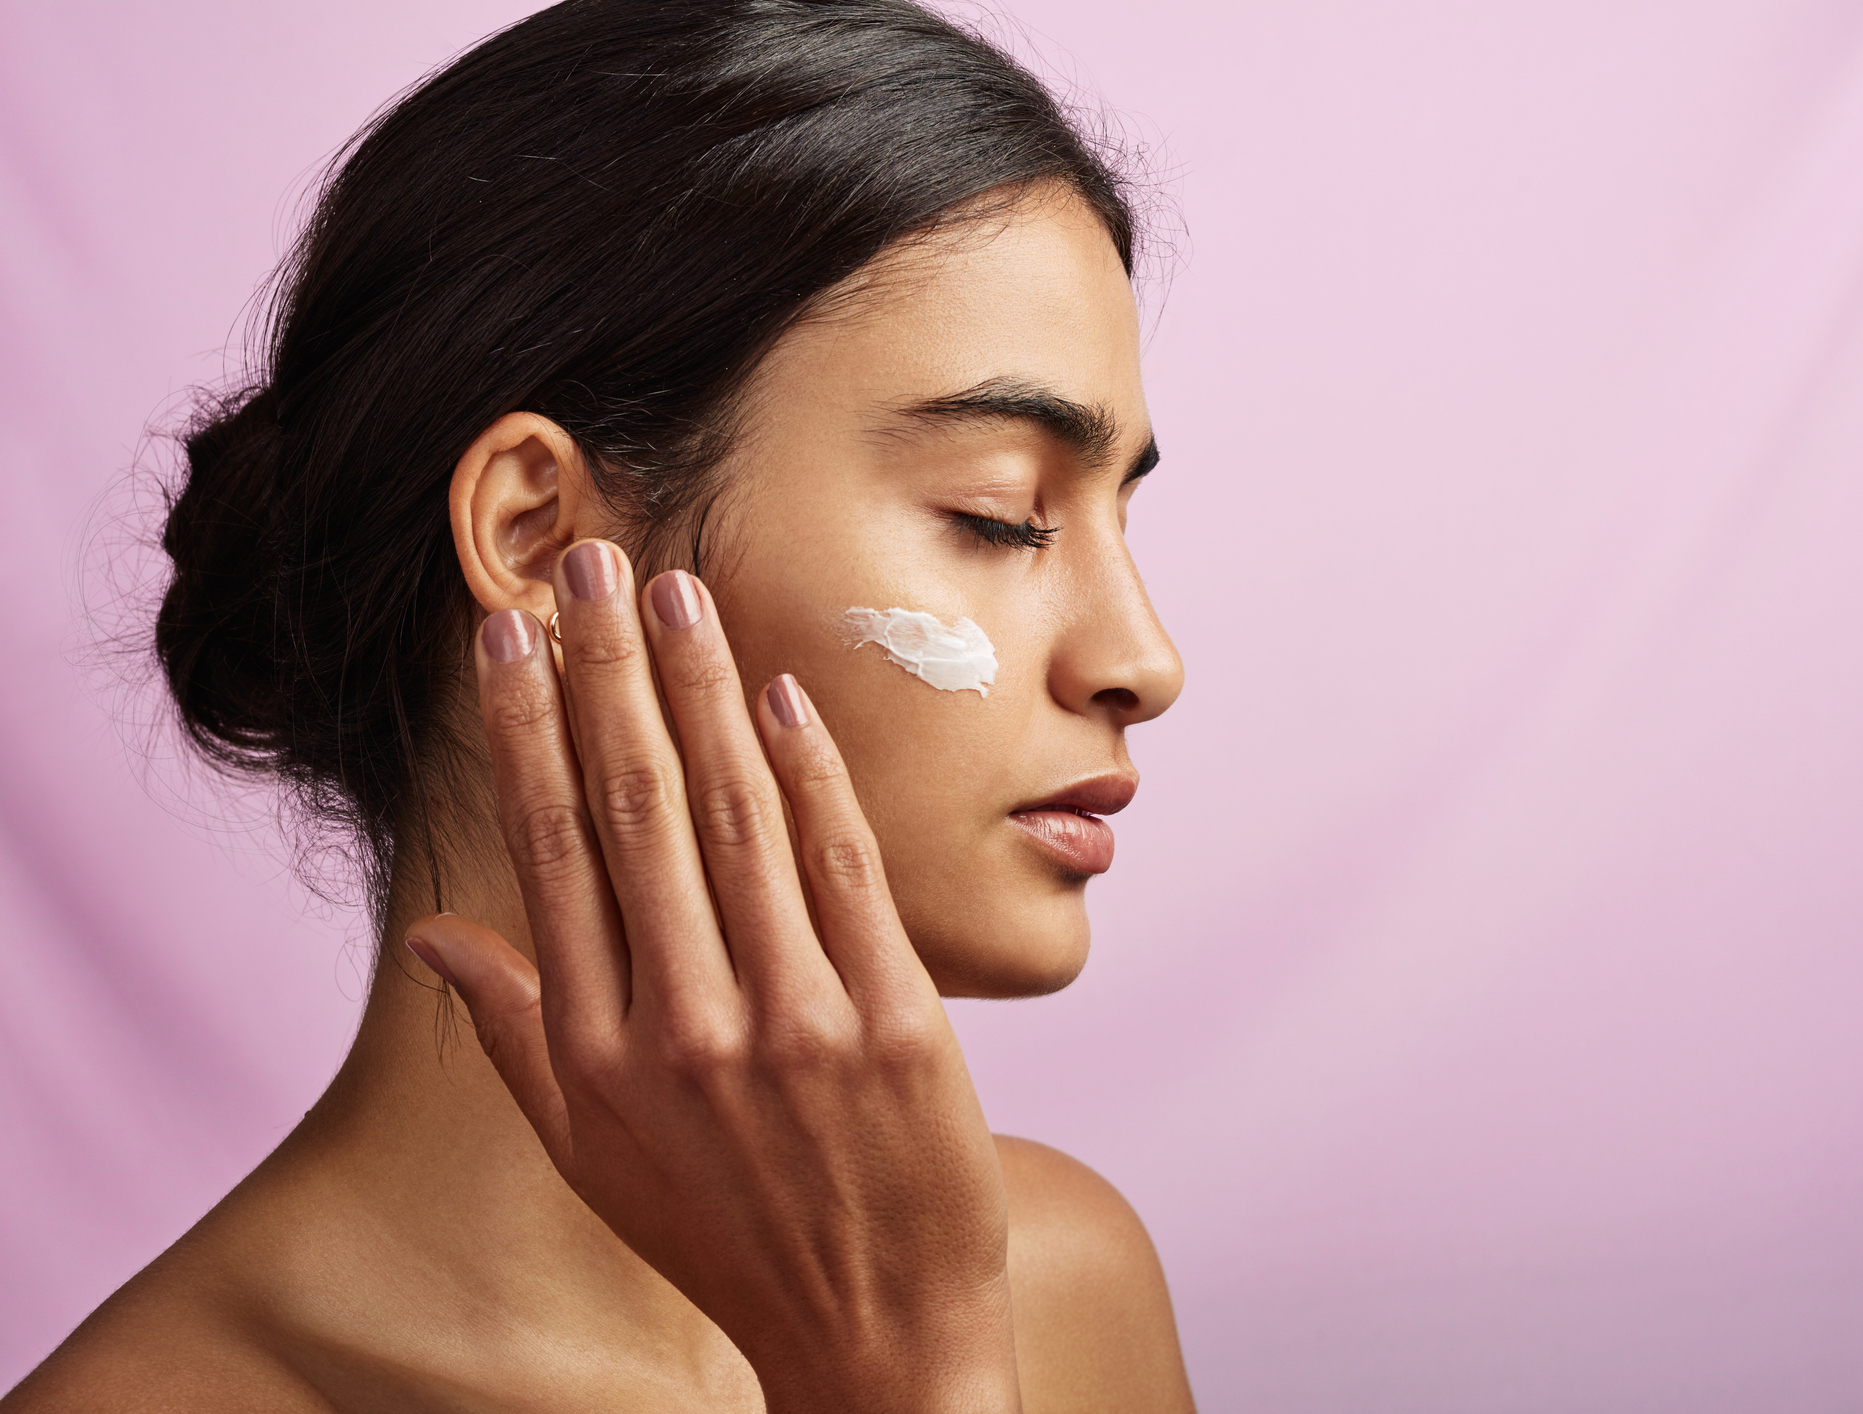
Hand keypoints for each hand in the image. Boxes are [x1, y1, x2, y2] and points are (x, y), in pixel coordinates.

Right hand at [404, 540, 1019, 1413]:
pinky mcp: (895, 1022)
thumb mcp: (593, 1157)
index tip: (504, 634)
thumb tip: (435, 937)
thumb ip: (513, 1039)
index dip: (525, 729)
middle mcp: (684, 1026)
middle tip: (587, 562)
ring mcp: (794, 1022)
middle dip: (605, 670)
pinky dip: (812, 775)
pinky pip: (844, 870)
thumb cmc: (725, 1236)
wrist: (872, 1334)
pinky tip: (783, 696)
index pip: (551, 849)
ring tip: (676, 594)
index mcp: (597, 1052)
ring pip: (734, 818)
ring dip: (702, 691)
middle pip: (633, 807)